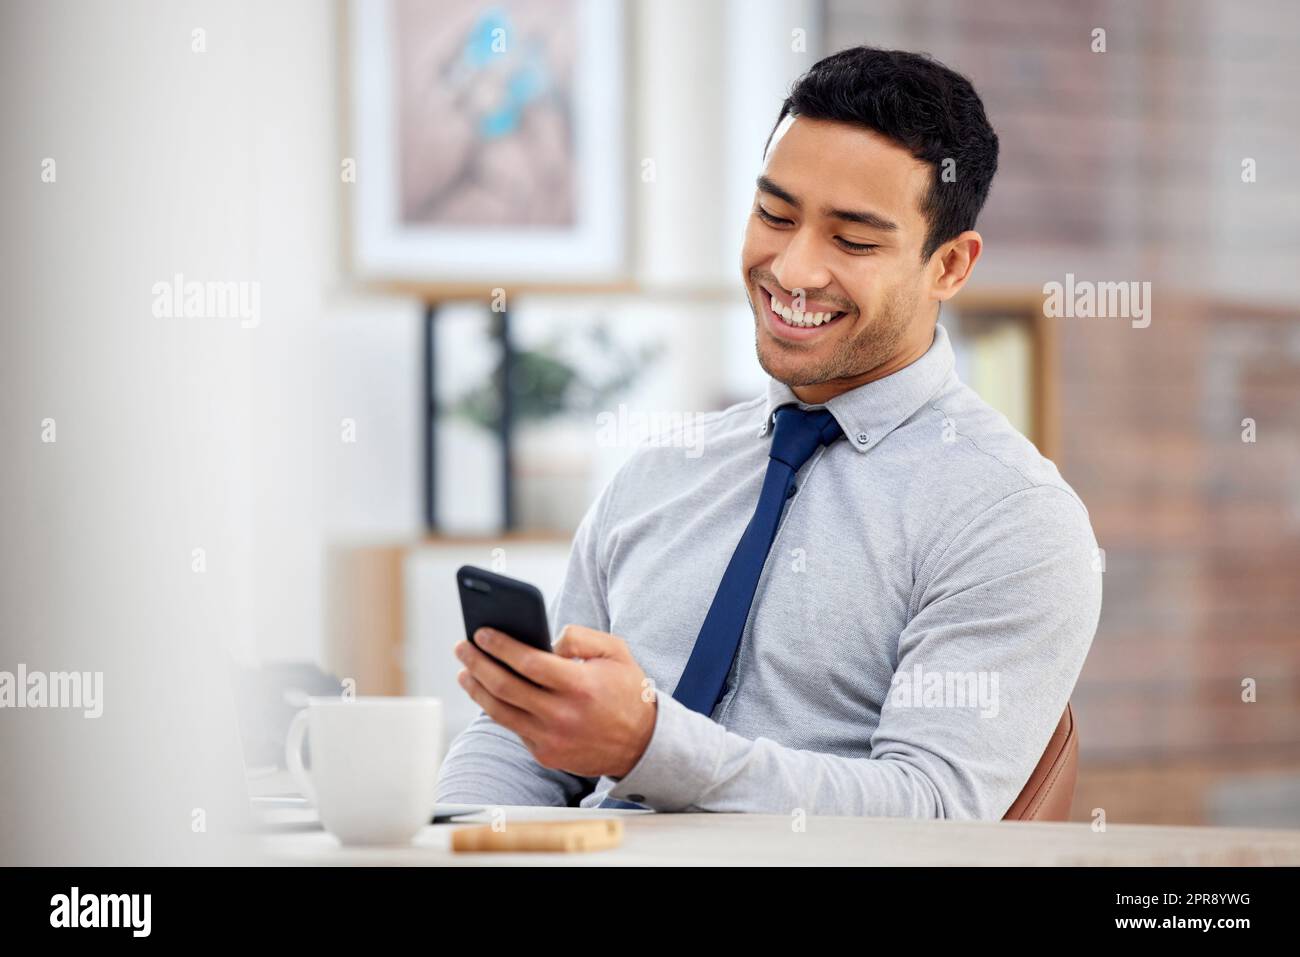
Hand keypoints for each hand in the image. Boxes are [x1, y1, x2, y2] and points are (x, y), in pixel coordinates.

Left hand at [453, 624, 657, 778]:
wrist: (643, 744)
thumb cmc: (627, 690)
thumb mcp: (615, 652)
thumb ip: (580, 636)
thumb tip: (545, 640)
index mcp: (580, 686)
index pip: (528, 663)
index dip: (500, 646)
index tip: (481, 632)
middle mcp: (562, 715)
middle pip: (505, 687)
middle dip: (477, 663)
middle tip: (462, 647)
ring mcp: (551, 739)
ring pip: (500, 711)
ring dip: (476, 688)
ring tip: (465, 670)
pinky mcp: (545, 755)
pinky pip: (514, 727)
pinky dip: (497, 708)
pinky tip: (487, 692)